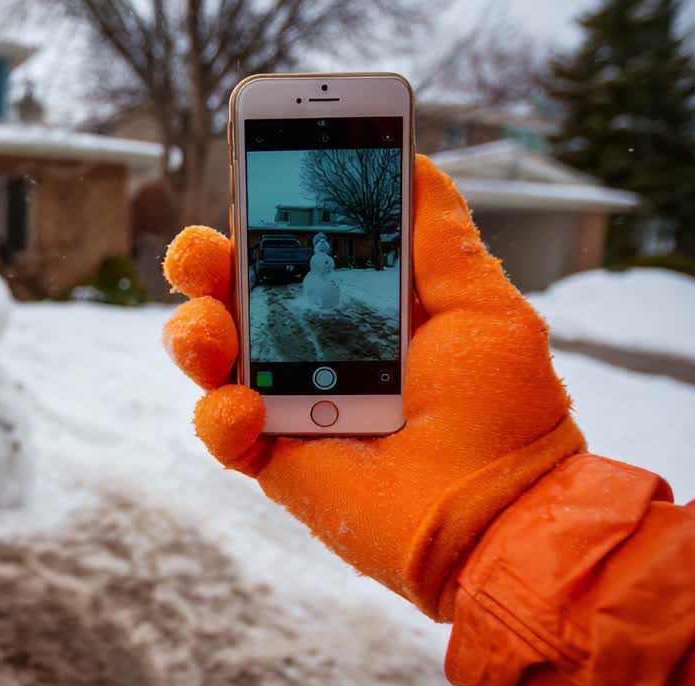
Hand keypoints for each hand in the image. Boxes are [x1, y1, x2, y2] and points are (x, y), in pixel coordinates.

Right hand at [162, 155, 584, 619]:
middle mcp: (311, 348)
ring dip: (192, 332)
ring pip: (208, 354)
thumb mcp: (481, 305)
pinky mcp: (271, 459)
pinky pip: (218, 427)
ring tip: (210, 335)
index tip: (249, 174)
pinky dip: (219, 414)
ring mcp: (286, 404)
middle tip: (201, 257)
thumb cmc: (501, 413)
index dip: (262, 213)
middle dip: (202, 264)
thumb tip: (417, 160)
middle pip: (232, 292)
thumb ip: (439, 236)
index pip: (293, 247)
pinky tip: (249, 410)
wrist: (498, 516)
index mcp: (356, 305)